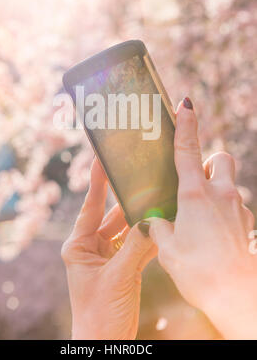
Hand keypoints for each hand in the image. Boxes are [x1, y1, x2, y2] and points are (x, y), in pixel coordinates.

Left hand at [61, 158, 156, 339]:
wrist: (105, 341)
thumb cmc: (99, 313)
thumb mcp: (118, 277)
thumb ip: (136, 248)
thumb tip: (152, 222)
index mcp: (78, 245)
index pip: (90, 207)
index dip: (96, 182)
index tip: (101, 158)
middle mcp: (91, 247)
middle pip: (112, 216)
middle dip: (128, 202)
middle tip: (144, 180)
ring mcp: (107, 256)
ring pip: (126, 230)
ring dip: (141, 220)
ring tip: (158, 201)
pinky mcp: (121, 266)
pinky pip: (135, 245)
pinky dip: (148, 238)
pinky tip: (161, 227)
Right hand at [149, 97, 256, 338]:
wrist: (239, 297)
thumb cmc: (200, 273)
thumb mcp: (168, 250)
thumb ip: (159, 228)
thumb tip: (154, 221)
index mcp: (196, 195)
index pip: (188, 150)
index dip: (186, 125)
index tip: (186, 103)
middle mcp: (221, 195)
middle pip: (220, 159)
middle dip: (208, 162)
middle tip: (193, 180)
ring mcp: (238, 208)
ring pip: (228, 184)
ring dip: (216, 190)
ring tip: (199, 217)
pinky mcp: (248, 224)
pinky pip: (235, 207)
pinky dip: (223, 212)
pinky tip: (212, 235)